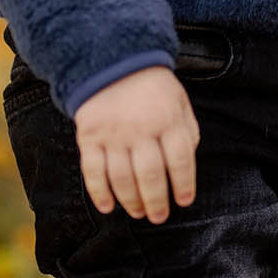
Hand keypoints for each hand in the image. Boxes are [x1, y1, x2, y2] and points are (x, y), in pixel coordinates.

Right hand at [73, 66, 199, 223]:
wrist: (113, 61)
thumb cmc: (152, 87)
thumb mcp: (179, 101)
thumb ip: (187, 131)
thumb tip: (187, 164)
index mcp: (168, 119)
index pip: (180, 160)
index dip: (183, 185)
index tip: (184, 201)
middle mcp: (141, 129)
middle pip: (150, 175)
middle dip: (157, 202)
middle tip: (159, 217)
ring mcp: (113, 134)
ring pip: (122, 178)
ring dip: (131, 201)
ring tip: (139, 213)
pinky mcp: (90, 137)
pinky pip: (93, 171)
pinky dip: (100, 193)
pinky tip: (108, 207)